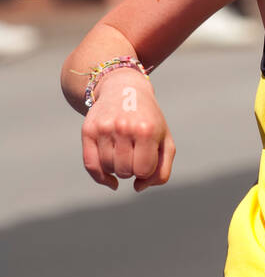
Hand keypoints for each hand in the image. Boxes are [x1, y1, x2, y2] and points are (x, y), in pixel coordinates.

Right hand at [81, 72, 175, 191]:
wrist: (124, 89)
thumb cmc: (149, 121)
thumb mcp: (165, 141)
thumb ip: (161, 171)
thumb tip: (138, 188)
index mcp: (146, 130)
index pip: (143, 170)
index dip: (146, 170)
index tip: (148, 159)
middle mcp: (123, 127)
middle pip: (124, 171)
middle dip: (131, 169)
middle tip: (135, 154)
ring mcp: (104, 128)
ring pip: (108, 169)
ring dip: (117, 168)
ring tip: (124, 153)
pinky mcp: (88, 130)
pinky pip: (90, 165)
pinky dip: (101, 177)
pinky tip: (110, 180)